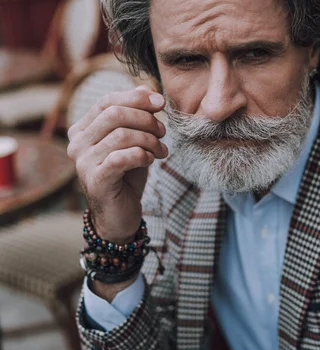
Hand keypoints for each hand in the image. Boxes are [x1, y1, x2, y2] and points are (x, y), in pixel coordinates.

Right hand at [67, 85, 167, 243]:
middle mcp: (77, 143)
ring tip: (162, 150)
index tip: (161, 103)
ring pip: (121, 135)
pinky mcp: (95, 179)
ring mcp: (83, 162)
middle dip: (146, 120)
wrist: (120, 215)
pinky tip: (151, 160)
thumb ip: (137, 116)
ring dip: (150, 140)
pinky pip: (122, 157)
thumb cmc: (127, 176)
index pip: (108, 101)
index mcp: (83, 129)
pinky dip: (142, 155)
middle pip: (114, 114)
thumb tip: (145, 87)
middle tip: (164, 132)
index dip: (136, 98)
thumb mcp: (134, 142)